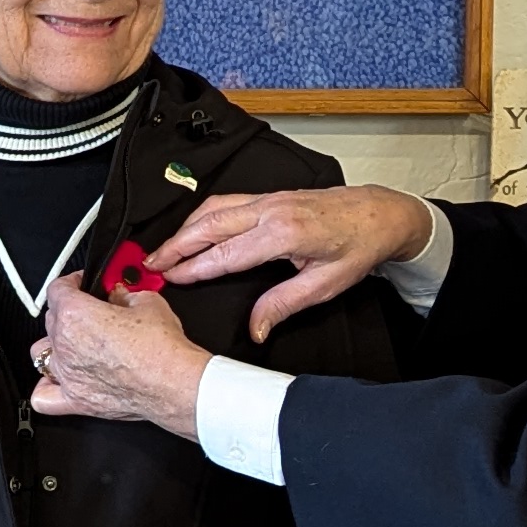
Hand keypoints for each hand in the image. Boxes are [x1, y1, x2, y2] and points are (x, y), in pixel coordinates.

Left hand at [31, 275, 208, 434]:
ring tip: (75, 342)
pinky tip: (59, 380)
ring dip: (55, 344)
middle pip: (51, 319)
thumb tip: (119, 294)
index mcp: (75, 315)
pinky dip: (46, 387)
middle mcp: (65, 345)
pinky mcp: (77, 400)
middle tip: (92, 310)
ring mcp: (68, 375)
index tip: (82, 283)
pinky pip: (43, 396)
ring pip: (42, 353)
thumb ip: (125, 294)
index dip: (71, 281)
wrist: (175, 384)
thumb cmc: (162, 348)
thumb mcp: (148, 302)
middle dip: (69, 310)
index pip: (57, 288)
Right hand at [156, 183, 434, 335]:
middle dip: (175, 245)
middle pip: (209, 225)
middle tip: (147, 264)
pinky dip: (201, 217)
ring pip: (213, 210)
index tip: (168, 279)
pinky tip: (191, 230)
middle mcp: (271, 210)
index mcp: (284, 233)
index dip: (193, 268)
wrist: (379, 214)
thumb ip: (283, 305)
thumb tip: (255, 329)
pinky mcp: (270, 197)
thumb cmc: (357, 246)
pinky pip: (226, 203)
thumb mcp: (324, 285)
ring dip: (184, 230)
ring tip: (161, 250)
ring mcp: (269, 199)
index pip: (226, 254)